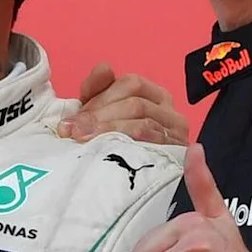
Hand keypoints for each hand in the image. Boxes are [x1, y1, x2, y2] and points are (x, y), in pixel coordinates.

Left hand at [62, 63, 186, 144]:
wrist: (136, 184)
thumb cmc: (116, 143)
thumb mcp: (103, 114)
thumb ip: (98, 90)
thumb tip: (103, 67)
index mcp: (155, 95)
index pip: (130, 83)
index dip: (100, 97)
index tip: (74, 117)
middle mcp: (170, 111)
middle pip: (135, 104)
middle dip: (100, 116)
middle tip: (74, 131)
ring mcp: (177, 134)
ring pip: (142, 125)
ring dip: (108, 132)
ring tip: (83, 141)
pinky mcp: (177, 156)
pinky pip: (152, 147)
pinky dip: (126, 147)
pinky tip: (107, 153)